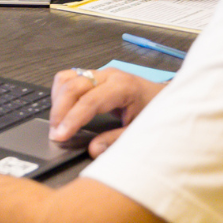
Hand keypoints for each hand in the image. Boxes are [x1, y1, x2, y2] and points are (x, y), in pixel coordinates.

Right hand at [48, 67, 165, 156]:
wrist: (167, 98)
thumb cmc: (157, 113)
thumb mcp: (140, 131)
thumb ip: (116, 141)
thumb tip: (92, 149)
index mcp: (123, 87)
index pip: (89, 101)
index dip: (72, 119)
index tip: (59, 136)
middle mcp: (109, 75)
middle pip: (73, 86)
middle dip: (59, 111)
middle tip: (55, 133)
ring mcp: (100, 73)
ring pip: (67, 78)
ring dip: (57, 100)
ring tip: (57, 123)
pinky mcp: (95, 75)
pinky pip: (69, 77)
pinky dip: (60, 93)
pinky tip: (62, 110)